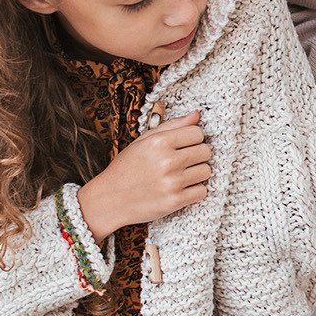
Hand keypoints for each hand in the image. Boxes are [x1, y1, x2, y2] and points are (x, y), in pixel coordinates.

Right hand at [75, 112, 211, 241]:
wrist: (110, 199)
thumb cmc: (126, 168)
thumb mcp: (143, 140)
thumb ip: (172, 126)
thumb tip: (196, 115)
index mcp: (159, 142)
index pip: (197, 133)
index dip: (193, 138)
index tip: (185, 145)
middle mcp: (167, 161)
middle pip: (205, 151)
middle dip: (197, 154)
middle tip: (183, 160)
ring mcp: (172, 182)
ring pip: (206, 171)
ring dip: (197, 172)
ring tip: (181, 174)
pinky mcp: (175, 201)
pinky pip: (202, 191)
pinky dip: (195, 190)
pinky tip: (182, 188)